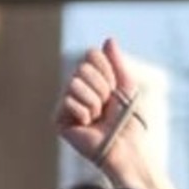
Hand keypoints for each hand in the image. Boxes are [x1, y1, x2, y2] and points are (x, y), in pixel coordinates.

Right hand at [56, 37, 145, 174]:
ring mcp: (67, 102)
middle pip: (82, 68)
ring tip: (98, 118)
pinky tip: (88, 125)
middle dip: (101, 88)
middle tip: (107, 108)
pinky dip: (84, 113)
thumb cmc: (129, 122)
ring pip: (74, 83)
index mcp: (92, 78)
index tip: (115, 90)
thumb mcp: (127, 87)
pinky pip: (68, 101)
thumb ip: (117, 63)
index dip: (108, 72)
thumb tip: (109, 40)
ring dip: (94, 102)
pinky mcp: (59, 118)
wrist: (126, 148)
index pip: (91, 55)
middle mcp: (77, 87)